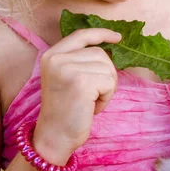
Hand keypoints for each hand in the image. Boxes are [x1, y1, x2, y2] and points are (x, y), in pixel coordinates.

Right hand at [33, 28, 120, 163]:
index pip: (81, 35)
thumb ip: (79, 61)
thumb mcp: (66, 78)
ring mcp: (68, 69)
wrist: (54, 136)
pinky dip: (107, 97)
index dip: (101, 34)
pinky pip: (109, 82)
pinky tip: (93, 108)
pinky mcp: (82, 82)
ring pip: (107, 68)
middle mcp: (57, 58)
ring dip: (107, 88)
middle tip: (95, 94)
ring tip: (91, 102)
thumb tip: (110, 48)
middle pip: (100, 53)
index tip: (117, 38)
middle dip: (106, 73)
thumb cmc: (65, 111)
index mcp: (51, 55)